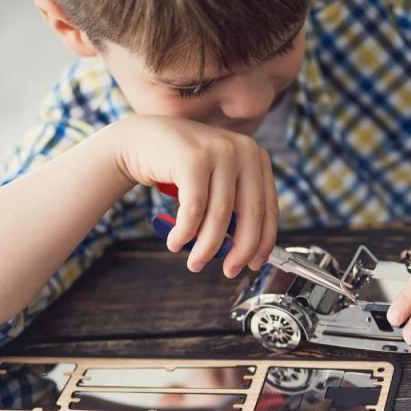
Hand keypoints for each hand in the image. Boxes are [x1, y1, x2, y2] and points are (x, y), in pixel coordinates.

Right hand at [112, 115, 277, 277]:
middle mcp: (244, 150)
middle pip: (251, 215)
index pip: (268, 209)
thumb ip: (235, 208)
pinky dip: (185, 232)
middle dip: (239, 251)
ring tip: (194, 263)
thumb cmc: (181, 167)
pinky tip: (176, 243)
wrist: (142, 139)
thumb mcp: (218, 182)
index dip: (263, 242)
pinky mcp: (193, 158)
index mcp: (257, 158)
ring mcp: (219, 151)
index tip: (253, 264)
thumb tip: (243, 253)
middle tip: (229, 271)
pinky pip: (194, 209)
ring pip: (220, 216)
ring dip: (206, 247)